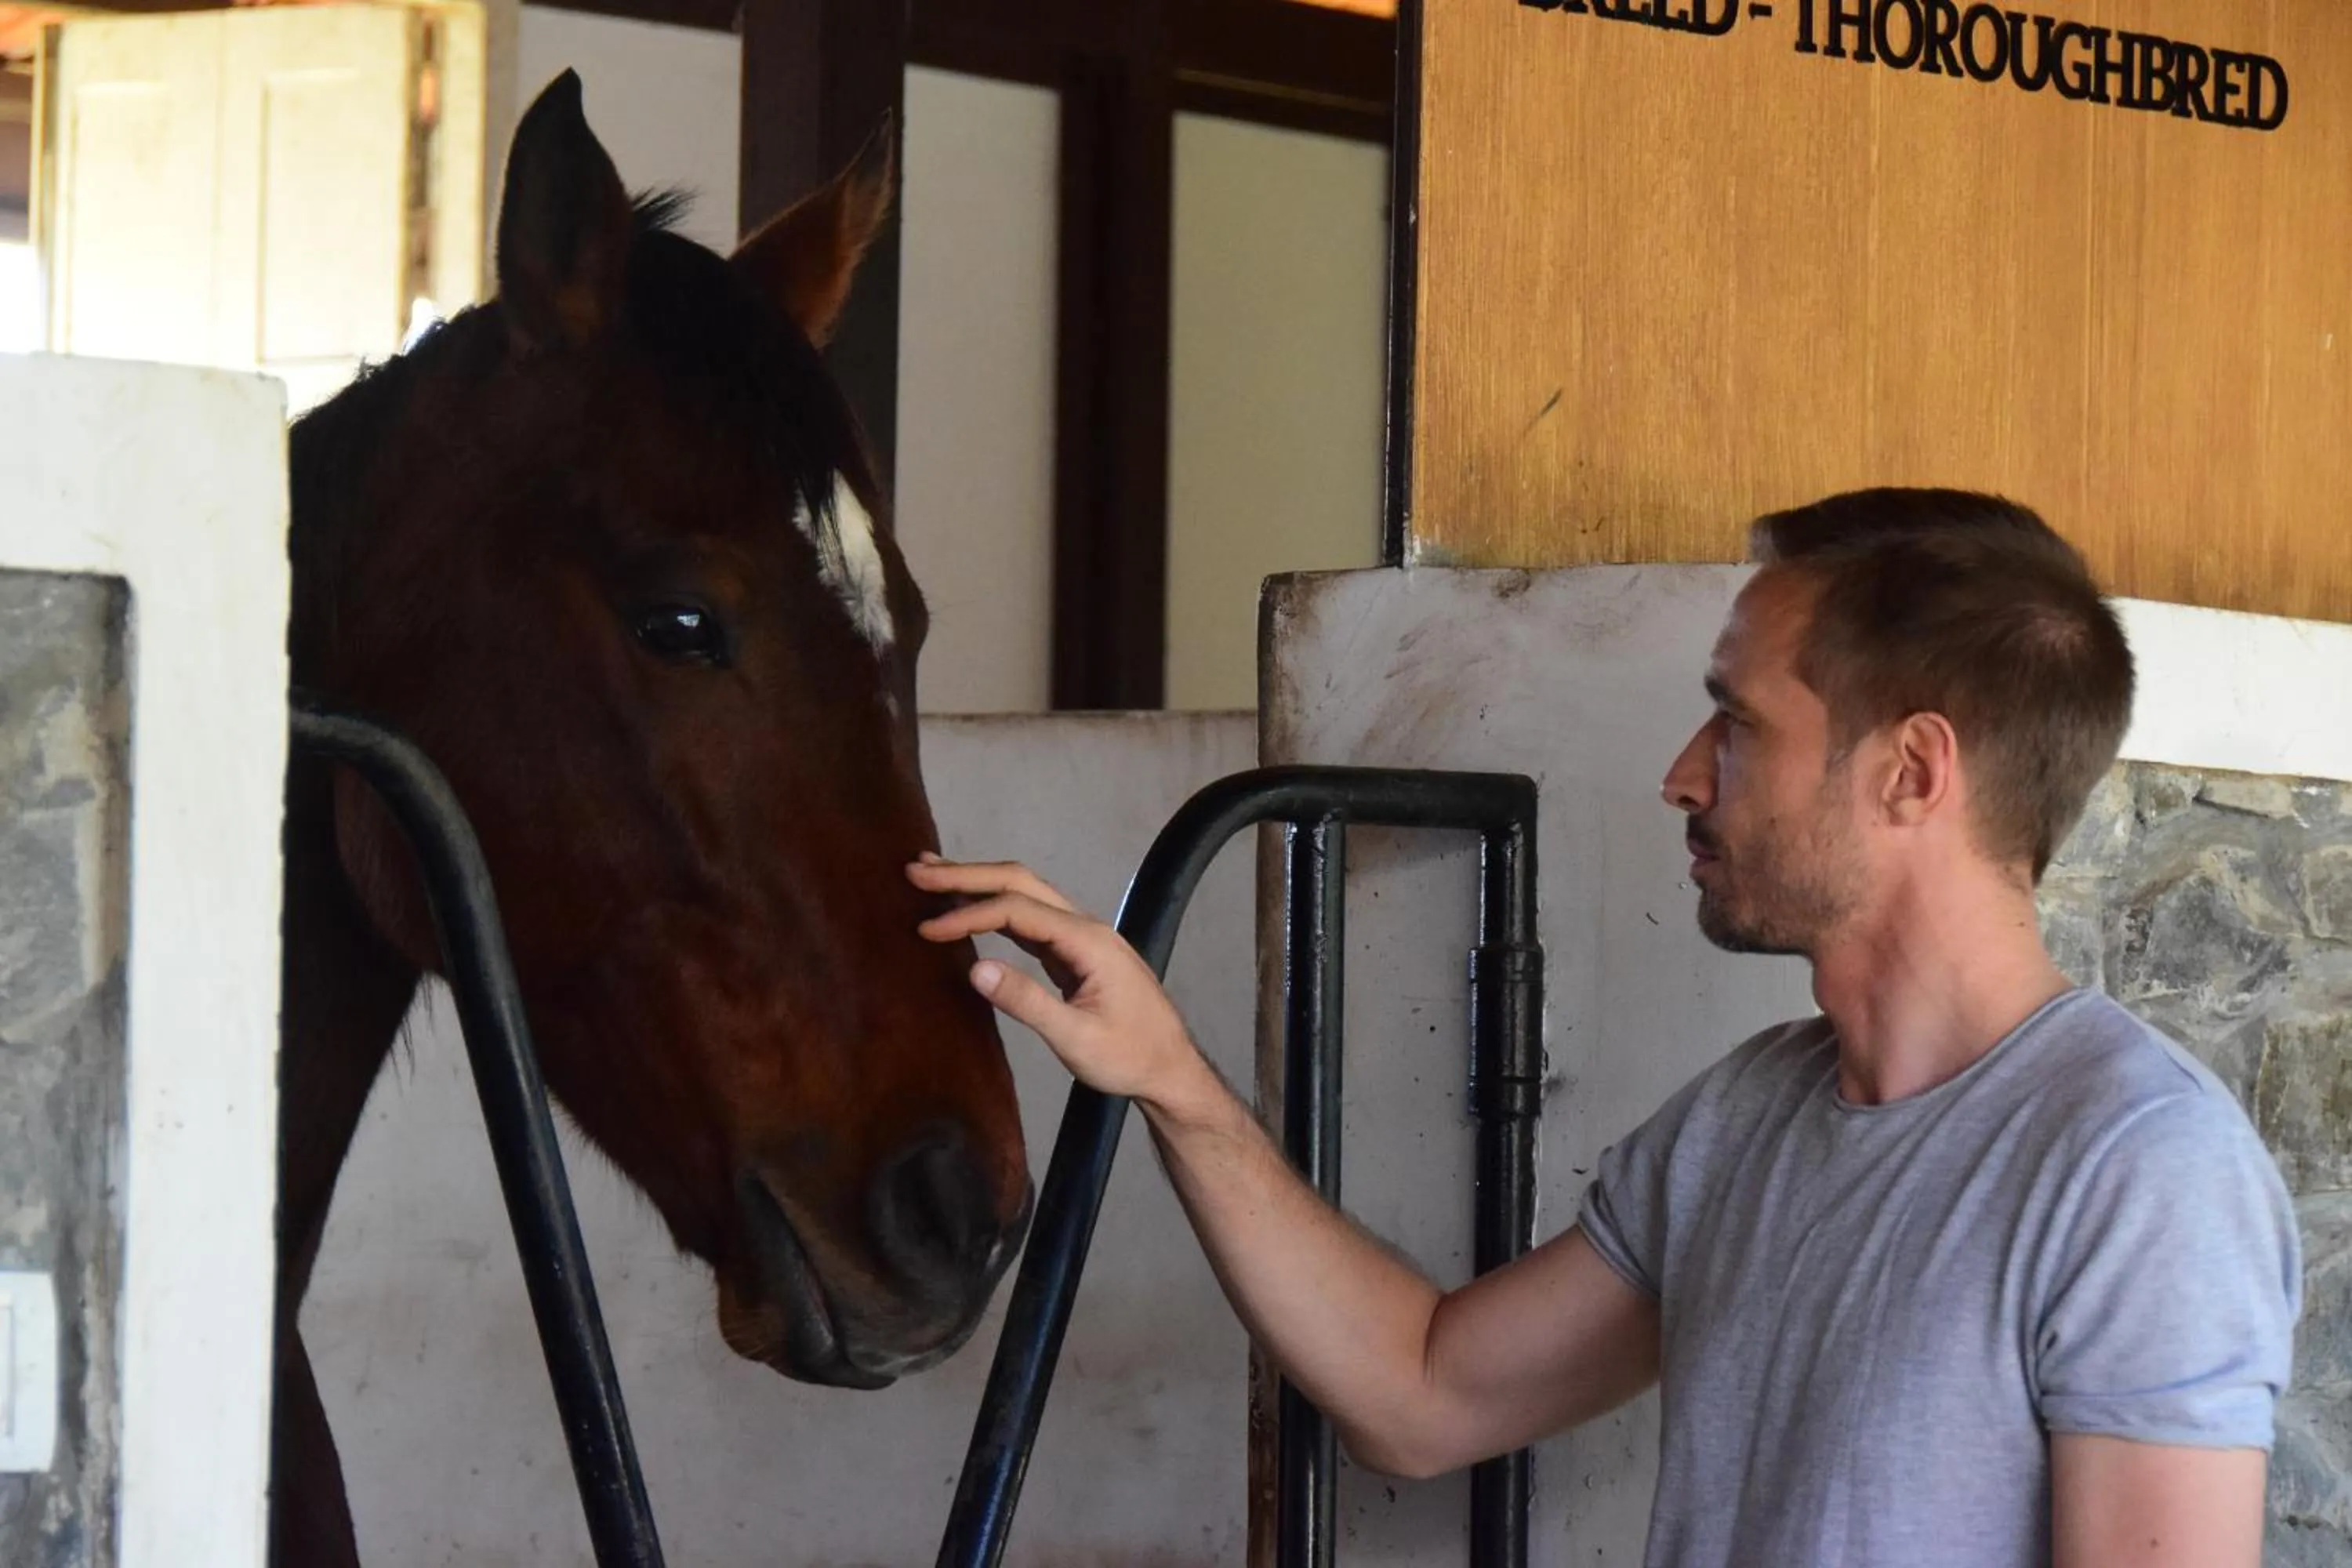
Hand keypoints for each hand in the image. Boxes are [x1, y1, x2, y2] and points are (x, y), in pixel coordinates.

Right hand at [908, 855, 1206, 1108]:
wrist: (1170, 1069)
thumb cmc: (1129, 1058)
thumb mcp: (1076, 1039)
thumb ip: (1027, 1002)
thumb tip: (974, 968)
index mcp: (1088, 941)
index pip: (1017, 910)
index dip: (968, 915)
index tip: (926, 931)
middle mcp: (1085, 927)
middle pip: (1021, 884)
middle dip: (968, 874)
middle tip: (917, 871)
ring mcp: (1081, 938)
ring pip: (1025, 896)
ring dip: (979, 885)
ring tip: (933, 877)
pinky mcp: (1074, 953)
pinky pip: (1030, 920)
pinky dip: (994, 910)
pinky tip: (969, 910)